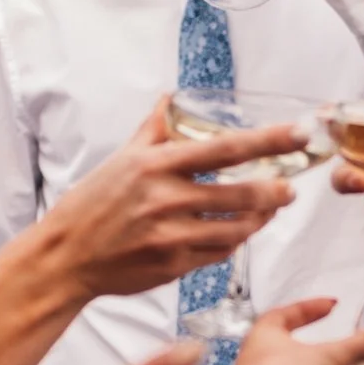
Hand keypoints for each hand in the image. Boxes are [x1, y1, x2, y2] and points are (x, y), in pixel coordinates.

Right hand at [40, 103, 305, 297]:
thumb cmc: (92, 205)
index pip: (224, 148)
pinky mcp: (173, 266)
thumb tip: (171, 98)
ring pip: (235, 228)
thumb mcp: (120, 159)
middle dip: (274, 190)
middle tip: (289, 187)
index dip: (267, 140)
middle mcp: (165, 199)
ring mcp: (171, 236)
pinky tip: (237, 232)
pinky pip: (218, 253)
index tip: (297, 134)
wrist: (66, 257)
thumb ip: (153, 129)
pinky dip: (233, 242)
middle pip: (240, 193)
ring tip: (268, 210)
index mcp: (156, 166)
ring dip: (259, 220)